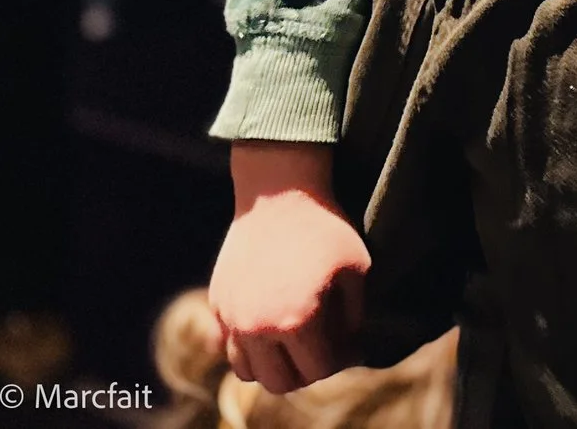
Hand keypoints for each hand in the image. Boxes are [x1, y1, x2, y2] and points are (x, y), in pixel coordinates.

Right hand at [210, 144, 369, 392]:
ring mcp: (233, 318)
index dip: (340, 360)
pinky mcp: (218, 305)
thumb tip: (349, 345)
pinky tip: (272, 326)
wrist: (279, 194)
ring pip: (248, 372)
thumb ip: (353, 315)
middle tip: (323, 348)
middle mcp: (258, 328)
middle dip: (306, 372)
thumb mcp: (357, 268)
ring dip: (273, 366)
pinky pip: (229, 346)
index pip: (318, 370)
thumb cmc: (325, 227)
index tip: (351, 344)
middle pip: (280, 382)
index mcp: (297, 321)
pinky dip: (250, 347)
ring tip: (295, 342)